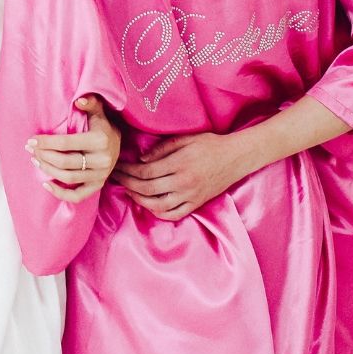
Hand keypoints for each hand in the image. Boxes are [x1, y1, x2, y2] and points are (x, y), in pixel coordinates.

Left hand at [27, 95, 121, 202]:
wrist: (120, 145)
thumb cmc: (103, 127)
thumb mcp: (99, 113)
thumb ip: (90, 104)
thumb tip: (79, 99)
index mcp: (100, 141)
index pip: (66, 143)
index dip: (46, 142)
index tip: (31, 140)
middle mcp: (102, 160)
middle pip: (65, 162)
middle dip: (44, 155)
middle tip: (30, 149)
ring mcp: (100, 176)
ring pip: (68, 178)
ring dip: (48, 170)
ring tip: (36, 160)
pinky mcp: (98, 186)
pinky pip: (77, 196)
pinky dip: (60, 194)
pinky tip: (46, 184)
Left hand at [111, 131, 253, 219]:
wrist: (236, 157)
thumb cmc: (210, 144)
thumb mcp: (185, 139)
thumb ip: (161, 149)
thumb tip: (141, 160)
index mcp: (179, 164)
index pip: (145, 172)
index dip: (128, 171)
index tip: (117, 166)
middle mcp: (184, 183)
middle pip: (147, 189)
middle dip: (127, 184)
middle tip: (116, 178)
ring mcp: (191, 196)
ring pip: (158, 205)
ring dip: (139, 200)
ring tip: (128, 190)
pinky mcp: (197, 204)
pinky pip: (174, 214)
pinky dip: (159, 212)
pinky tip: (149, 205)